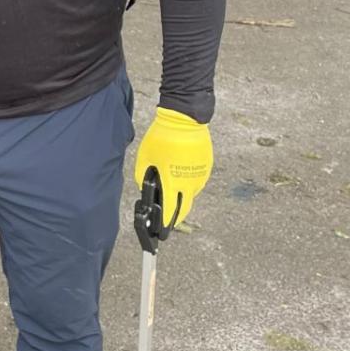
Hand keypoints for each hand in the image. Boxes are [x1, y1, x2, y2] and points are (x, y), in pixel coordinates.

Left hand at [133, 108, 212, 228]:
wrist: (185, 119)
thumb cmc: (162, 137)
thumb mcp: (145, 157)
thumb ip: (142, 176)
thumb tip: (145, 188)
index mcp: (173, 181)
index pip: (170, 210)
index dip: (165, 223)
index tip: (161, 231)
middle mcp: (190, 182)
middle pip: (184, 208)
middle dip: (175, 216)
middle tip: (168, 219)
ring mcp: (201, 175)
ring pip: (191, 194)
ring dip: (182, 196)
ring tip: (172, 190)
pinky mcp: (206, 167)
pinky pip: (197, 181)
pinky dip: (189, 182)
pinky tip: (179, 174)